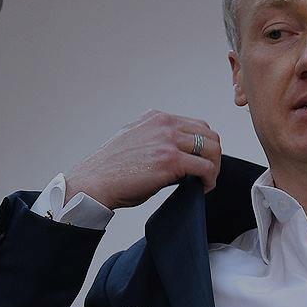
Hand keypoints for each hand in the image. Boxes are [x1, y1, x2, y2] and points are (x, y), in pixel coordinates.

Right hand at [65, 110, 221, 209]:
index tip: (199, 163)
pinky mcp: (171, 160)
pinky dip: (210, 179)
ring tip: (206, 182)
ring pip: (212, 149)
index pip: (196, 125)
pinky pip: (206, 167)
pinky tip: (203, 188)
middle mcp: (164, 124)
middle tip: (207, 174)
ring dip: (214, 167)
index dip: (202, 146)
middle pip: (208, 134)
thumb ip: (157, 141)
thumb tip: (180, 156)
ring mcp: (168, 140)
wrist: (93, 184)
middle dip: (212, 155)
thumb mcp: (134, 142)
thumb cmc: (110, 171)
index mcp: (156, 118)